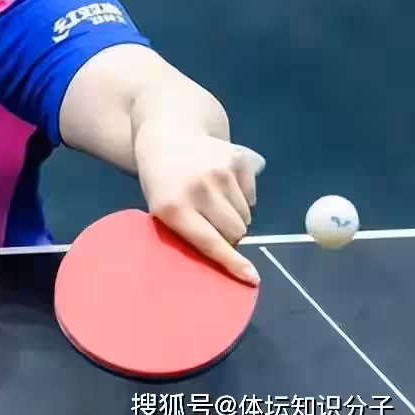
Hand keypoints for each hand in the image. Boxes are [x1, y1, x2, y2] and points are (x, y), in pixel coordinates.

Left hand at [133, 121, 265, 284]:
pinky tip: (222, 185)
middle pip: (235, 232)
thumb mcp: (162, 208)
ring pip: (246, 217)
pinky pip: (252, 197)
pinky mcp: (238, 160)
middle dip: (230, 236)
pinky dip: (242, 198)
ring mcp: (220, 172)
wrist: (168, 136)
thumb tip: (230, 258)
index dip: (231, 262)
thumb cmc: (162, 182)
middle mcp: (198, 189)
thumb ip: (189, 232)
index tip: (251, 278)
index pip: (209, 242)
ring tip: (214, 201)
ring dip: (236, 216)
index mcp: (173, 206)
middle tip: (213, 224)